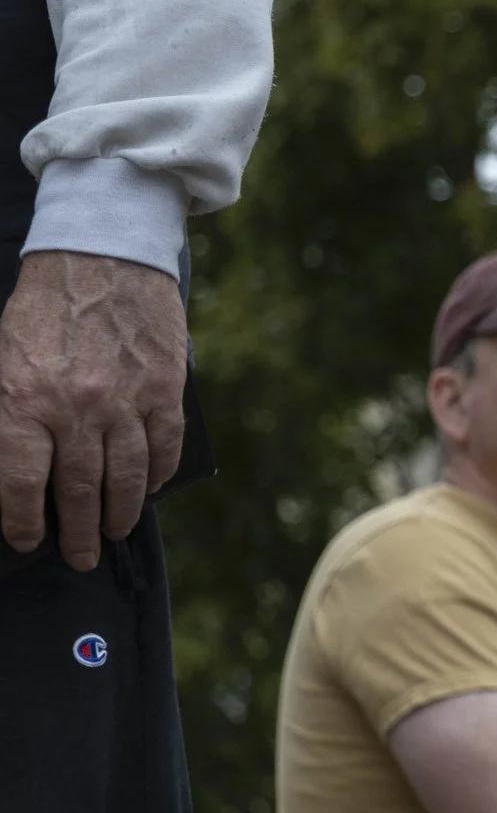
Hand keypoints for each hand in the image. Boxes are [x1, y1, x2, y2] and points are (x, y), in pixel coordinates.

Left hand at [0, 251, 187, 567]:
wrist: (101, 255)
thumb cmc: (42, 309)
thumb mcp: (1, 360)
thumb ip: (6, 416)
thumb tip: (12, 471)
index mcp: (22, 401)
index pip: (20, 485)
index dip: (23, 522)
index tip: (29, 540)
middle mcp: (75, 409)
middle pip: (77, 491)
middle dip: (78, 532)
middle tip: (80, 557)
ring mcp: (125, 400)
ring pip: (126, 477)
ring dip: (122, 512)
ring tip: (116, 531)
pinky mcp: (164, 387)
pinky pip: (163, 445)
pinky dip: (158, 472)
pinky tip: (150, 486)